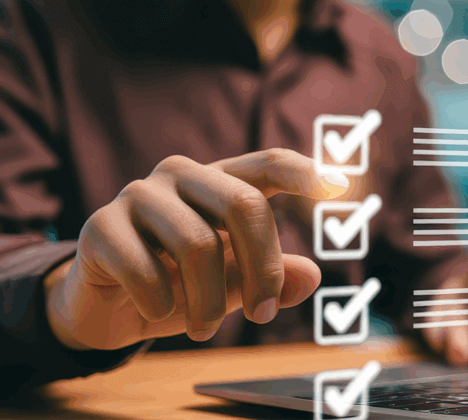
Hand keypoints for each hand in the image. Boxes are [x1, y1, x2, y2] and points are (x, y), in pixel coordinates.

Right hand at [44, 149, 348, 350]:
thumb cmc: (181, 285)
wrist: (107, 303)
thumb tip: (313, 277)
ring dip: (211, 303)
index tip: (341, 189)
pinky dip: (162, 306)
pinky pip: (146, 270)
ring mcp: (138, 195)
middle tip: (263, 317)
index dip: (304, 172)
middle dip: (264, 269)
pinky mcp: (100, 227)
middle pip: (244, 205)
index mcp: (219, 182)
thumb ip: (271, 278)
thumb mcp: (234, 285)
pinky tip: (160, 312)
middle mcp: (180, 176)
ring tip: (206, 329)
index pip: (267, 164)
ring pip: (198, 244)